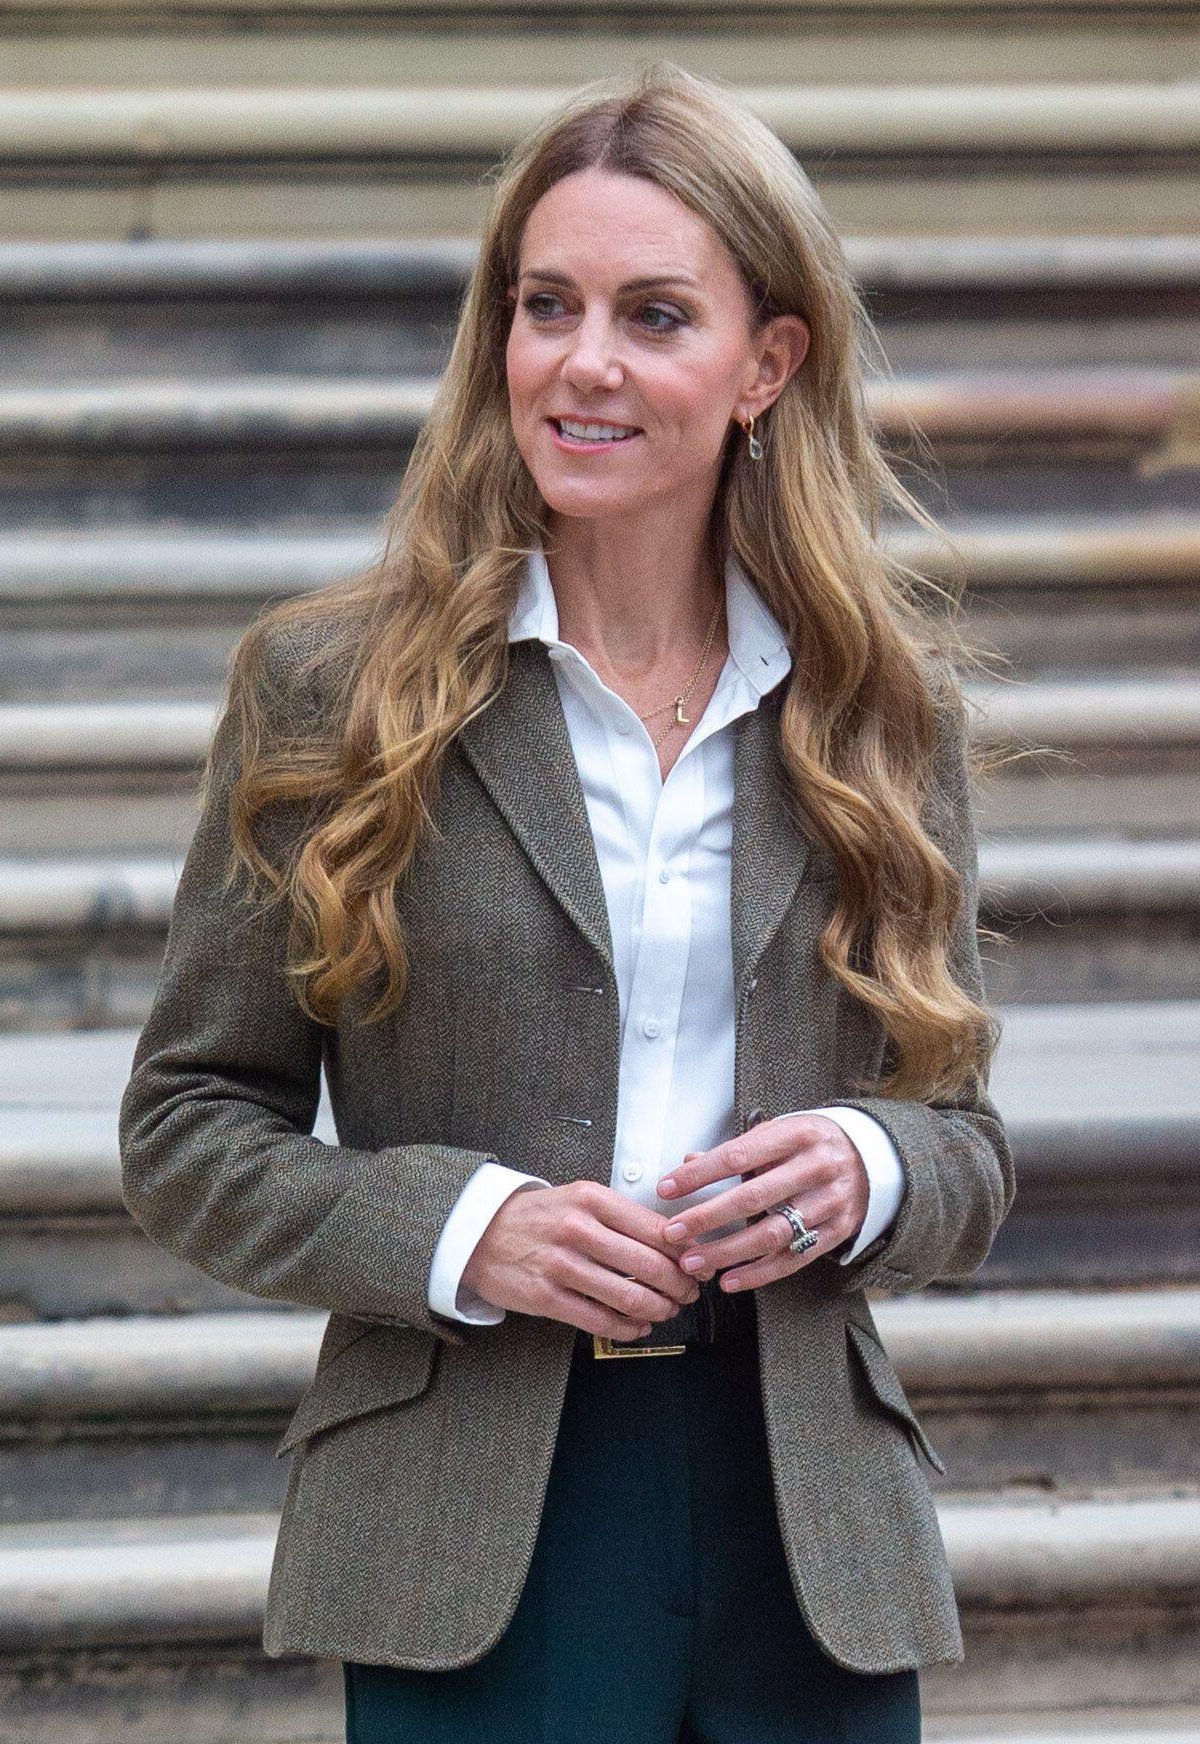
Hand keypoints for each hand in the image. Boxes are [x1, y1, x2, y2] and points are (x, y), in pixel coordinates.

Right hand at [460, 1180, 701, 1340]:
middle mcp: (578, 1228)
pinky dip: (627, 1327)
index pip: (655, 1228)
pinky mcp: (545, 1296)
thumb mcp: (579, 1199)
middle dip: (679, 1284)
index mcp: (592, 1199)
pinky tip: (637, 1326)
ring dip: (658, 1308)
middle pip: (649, 1264)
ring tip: (666, 1310)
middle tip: (688, 1292)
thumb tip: (673, 1242)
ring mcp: (560, 1264)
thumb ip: (622, 1217)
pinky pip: (598, 1319)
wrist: (479, 1232)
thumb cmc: (538, 1217)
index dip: (684, 1252)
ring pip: (628, 1295)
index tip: (697, 1263)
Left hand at [656, 1114, 869, 1292]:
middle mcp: (817, 1168)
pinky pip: (794, 1258)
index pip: (739, 1156)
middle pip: (753, 1198)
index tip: (667, 1189)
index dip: (700, 1175)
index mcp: (798, 1134)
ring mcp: (831, 1203)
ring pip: (772, 1234)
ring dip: (728, 1252)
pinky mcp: (837, 1231)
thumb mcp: (780, 1133)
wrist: (874, 1159)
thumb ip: (738, 1150)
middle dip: (707, 1217)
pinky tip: (730, 1280)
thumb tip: (689, 1162)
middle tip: (673, 1232)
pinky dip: (760, 1273)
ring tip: (693, 1262)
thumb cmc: (812, 1144)